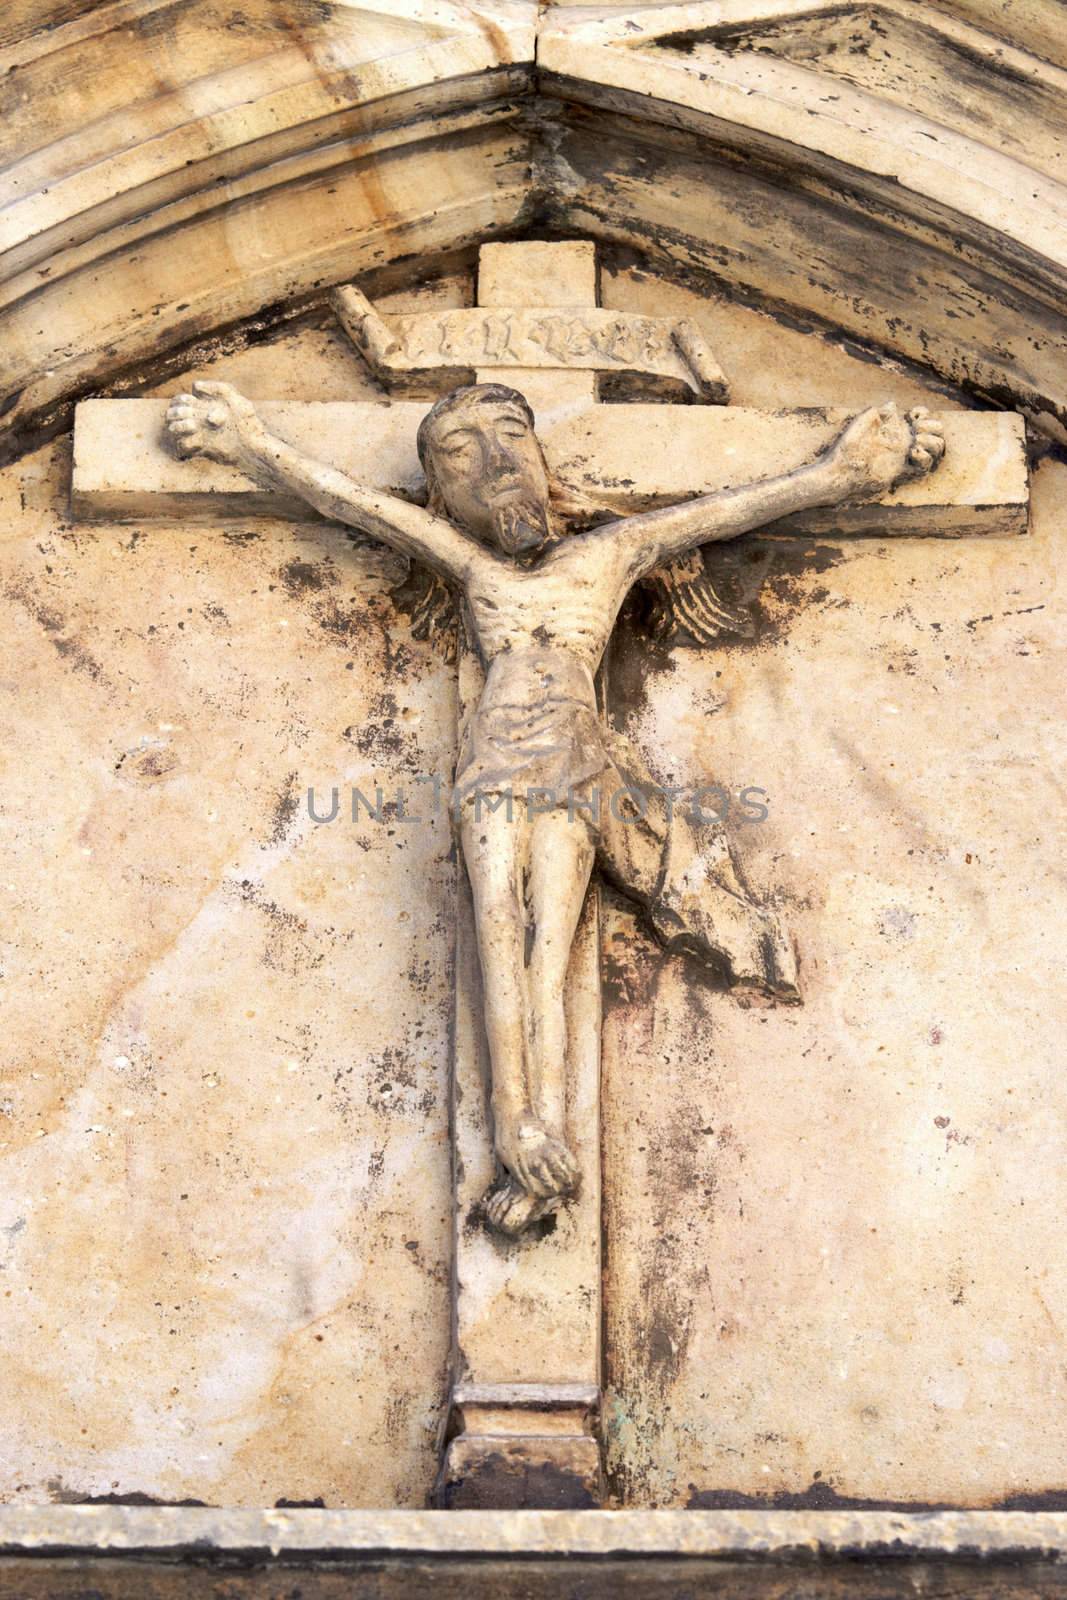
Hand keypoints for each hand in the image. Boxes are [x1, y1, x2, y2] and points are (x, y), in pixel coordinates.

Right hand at [164, 380, 264, 466]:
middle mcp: (198, 419)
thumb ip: (217, 388)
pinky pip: (182, 445)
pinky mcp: (201, 448)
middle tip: (190, 415)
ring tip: (195, 426)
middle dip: (176, 412)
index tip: (191, 401)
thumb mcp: (235, 399)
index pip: (179, 400)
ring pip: (173, 429)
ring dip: (179, 426)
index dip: (180, 400)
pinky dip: (186, 441)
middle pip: (172, 414)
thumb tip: (195, 387)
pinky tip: (199, 440)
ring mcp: (198, 434)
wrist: (254, 445)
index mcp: (203, 406)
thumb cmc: (247, 421)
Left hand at [824, 403, 945, 498]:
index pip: (922, 417)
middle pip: (935, 432)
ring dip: (933, 442)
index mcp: (895, 427)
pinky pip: (924, 467)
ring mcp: (904, 457)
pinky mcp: (902, 472)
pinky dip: (925, 458)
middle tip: (917, 431)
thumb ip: (878, 412)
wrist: (840, 472)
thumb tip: (893, 405)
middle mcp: (903, 441)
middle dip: (933, 427)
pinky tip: (913, 453)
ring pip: (935, 449)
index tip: (912, 416)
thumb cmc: (846, 447)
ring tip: (917, 444)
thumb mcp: (861, 422)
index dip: (924, 414)